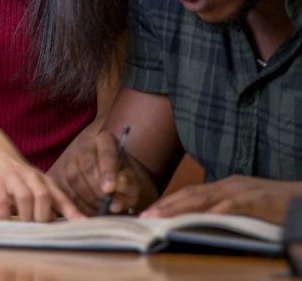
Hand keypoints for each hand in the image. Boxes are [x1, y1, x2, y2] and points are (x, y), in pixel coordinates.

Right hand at [0, 150, 78, 221]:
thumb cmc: (20, 176)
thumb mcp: (37, 185)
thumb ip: (50, 203)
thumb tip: (61, 222)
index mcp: (44, 181)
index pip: (60, 197)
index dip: (71, 211)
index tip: (83, 224)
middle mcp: (31, 177)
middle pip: (43, 196)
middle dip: (42, 216)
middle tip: (38, 228)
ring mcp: (13, 178)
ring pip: (25, 197)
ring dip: (26, 215)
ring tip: (23, 226)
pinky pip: (2, 200)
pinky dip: (5, 214)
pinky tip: (5, 221)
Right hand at [51, 130, 143, 215]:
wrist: (108, 180)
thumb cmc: (122, 180)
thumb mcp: (132, 183)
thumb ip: (127, 189)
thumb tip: (115, 203)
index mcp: (106, 140)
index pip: (106, 153)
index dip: (107, 171)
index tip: (110, 190)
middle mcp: (84, 145)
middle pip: (86, 165)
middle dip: (97, 188)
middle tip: (106, 203)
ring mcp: (68, 158)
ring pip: (73, 178)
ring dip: (87, 198)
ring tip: (99, 208)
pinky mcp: (58, 173)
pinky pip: (62, 189)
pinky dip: (74, 204)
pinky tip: (86, 211)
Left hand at [141, 176, 301, 224]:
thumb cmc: (275, 207)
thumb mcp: (245, 212)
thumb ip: (227, 220)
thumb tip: (206, 236)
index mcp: (224, 187)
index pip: (190, 193)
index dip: (168, 202)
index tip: (149, 212)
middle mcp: (228, 185)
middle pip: (190, 194)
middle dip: (166, 205)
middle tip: (145, 217)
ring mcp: (241, 190)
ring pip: (205, 198)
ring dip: (180, 208)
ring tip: (162, 218)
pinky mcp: (256, 199)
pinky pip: (233, 205)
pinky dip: (217, 212)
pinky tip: (203, 219)